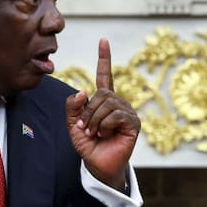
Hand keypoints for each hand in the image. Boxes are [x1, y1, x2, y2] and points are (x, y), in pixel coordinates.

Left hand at [65, 37, 139, 189]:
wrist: (98, 165)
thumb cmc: (88, 144)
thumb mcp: (73, 124)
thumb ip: (73, 106)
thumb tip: (84, 90)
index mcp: (104, 100)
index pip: (104, 75)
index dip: (104, 58)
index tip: (103, 41)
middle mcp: (118, 102)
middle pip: (102, 93)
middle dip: (89, 112)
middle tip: (85, 128)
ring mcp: (127, 112)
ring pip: (108, 104)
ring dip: (95, 120)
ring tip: (95, 133)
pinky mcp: (133, 123)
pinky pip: (116, 115)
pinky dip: (106, 125)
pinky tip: (106, 134)